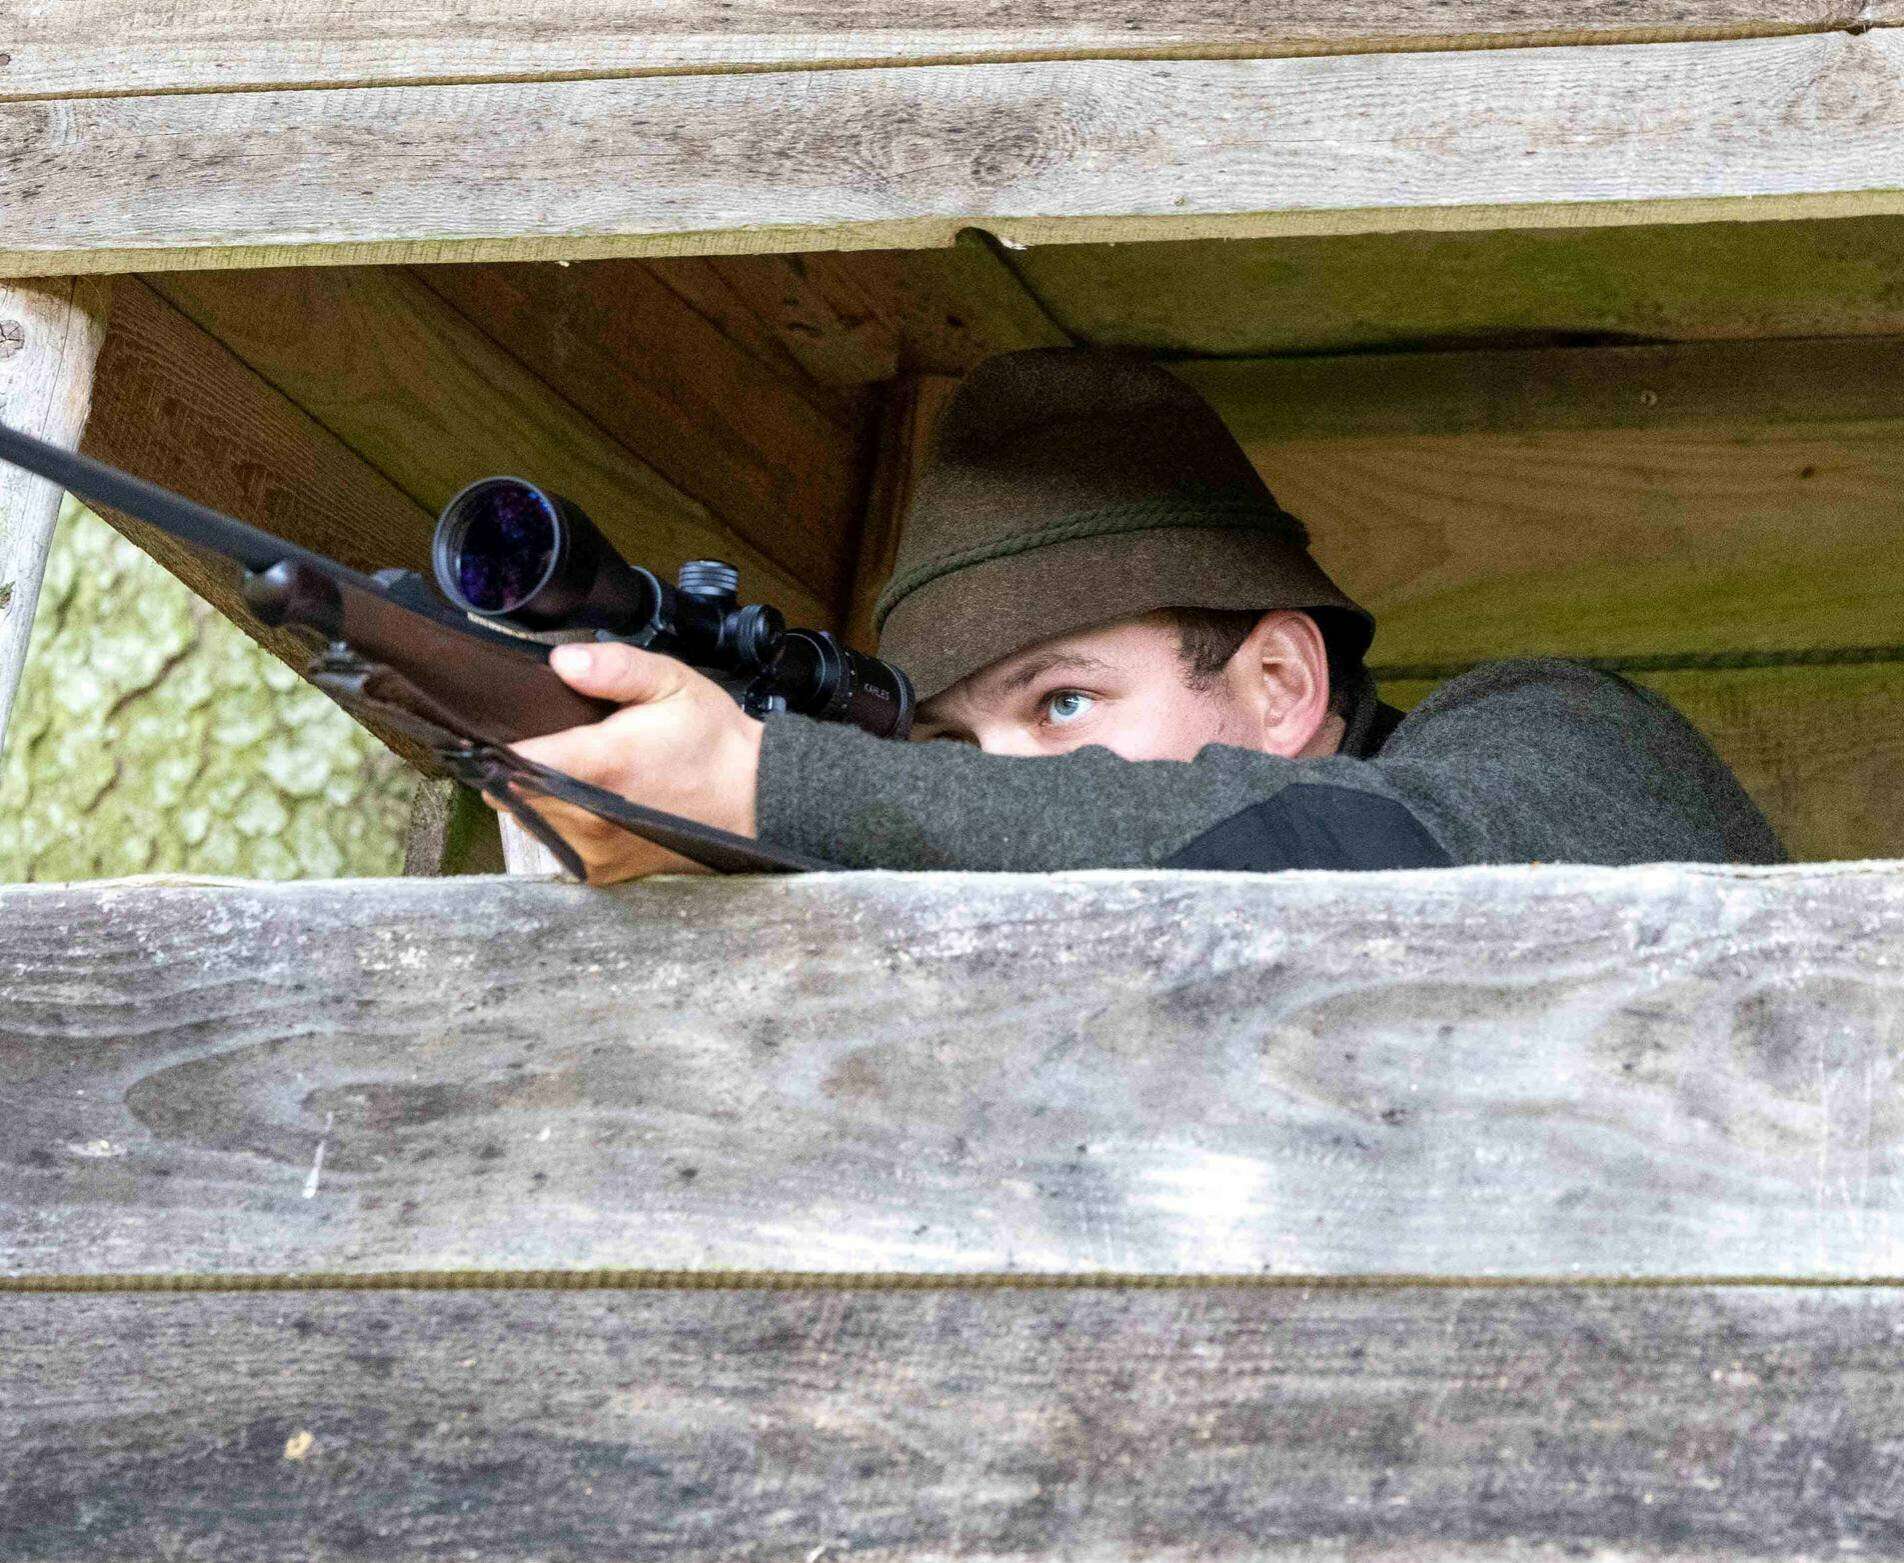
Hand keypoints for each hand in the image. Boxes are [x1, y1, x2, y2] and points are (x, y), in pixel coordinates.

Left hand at [485, 641, 764, 882]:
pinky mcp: (602, 870)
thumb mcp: (672, 683)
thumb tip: (562, 661)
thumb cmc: (714, 742)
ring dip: (540, 796)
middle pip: (511, 794)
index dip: (496, 746)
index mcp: (601, 766)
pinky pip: (557, 842)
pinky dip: (563, 820)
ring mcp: (595, 849)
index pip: (512, 763)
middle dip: (519, 769)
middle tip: (552, 745)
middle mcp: (590, 816)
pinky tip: (593, 799)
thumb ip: (614, 668)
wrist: (756, 800)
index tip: (499, 731)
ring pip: (531, 820)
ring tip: (579, 772)